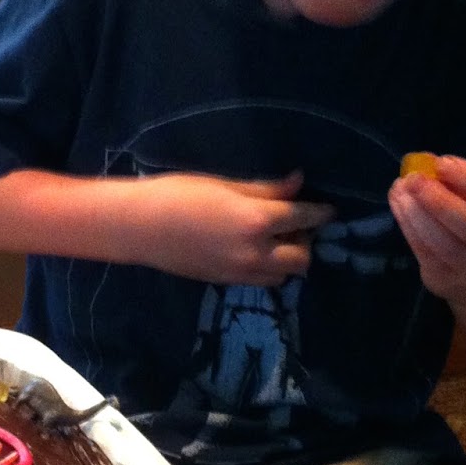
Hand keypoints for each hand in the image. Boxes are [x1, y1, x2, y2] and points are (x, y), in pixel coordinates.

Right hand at [125, 170, 334, 284]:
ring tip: (276, 241)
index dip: (320, 212)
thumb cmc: (178, 194)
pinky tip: (255, 252)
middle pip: (302, 258)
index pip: (304, 218)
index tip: (328, 208)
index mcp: (258, 221)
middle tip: (297, 225)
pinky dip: (268, 269)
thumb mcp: (225, 184)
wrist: (138, 227)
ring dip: (288, 260)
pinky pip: (261, 281)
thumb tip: (297, 182)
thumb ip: (265, 189)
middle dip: (307, 241)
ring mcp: (240, 273)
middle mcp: (256, 253)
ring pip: (283, 275)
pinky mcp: (226, 282)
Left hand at [388, 154, 465, 306]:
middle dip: (440, 202)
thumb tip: (425, 163)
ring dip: (417, 215)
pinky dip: (408, 227)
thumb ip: (464, 184)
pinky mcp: (447, 283)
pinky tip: (399, 205)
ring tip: (400, 190)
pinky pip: (425, 254)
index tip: (443, 163)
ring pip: (445, 246)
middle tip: (413, 179)